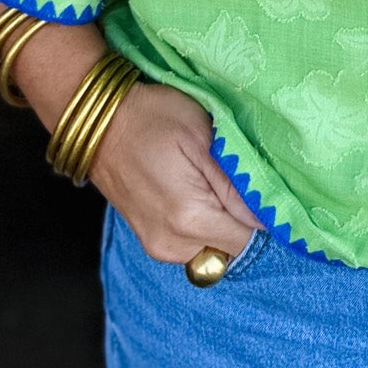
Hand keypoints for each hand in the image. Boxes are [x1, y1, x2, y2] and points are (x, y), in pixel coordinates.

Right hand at [88, 81, 265, 264]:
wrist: (99, 121)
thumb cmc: (153, 118)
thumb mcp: (203, 137)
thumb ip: (236, 183)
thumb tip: (268, 217)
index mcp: (189, 219)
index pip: (248, 238)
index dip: (260, 213)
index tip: (258, 185)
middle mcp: (172, 244)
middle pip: (231, 248)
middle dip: (239, 218)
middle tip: (230, 178)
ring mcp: (158, 246)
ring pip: (212, 248)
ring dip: (219, 222)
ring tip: (207, 182)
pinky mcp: (150, 241)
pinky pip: (191, 244)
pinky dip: (200, 225)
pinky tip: (192, 191)